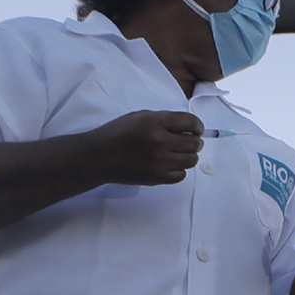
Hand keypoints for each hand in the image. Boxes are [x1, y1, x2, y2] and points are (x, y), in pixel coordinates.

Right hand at [87, 111, 203, 184]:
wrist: (97, 157)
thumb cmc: (117, 134)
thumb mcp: (140, 116)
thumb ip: (165, 120)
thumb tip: (188, 128)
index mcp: (154, 123)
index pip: (190, 122)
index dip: (197, 126)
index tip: (196, 129)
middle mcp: (159, 142)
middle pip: (194, 143)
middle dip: (195, 141)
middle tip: (190, 141)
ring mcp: (158, 162)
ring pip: (191, 160)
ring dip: (189, 155)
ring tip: (179, 153)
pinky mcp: (156, 177)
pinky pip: (181, 175)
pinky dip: (179, 169)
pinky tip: (170, 164)